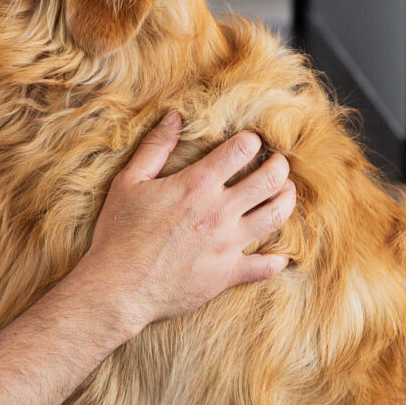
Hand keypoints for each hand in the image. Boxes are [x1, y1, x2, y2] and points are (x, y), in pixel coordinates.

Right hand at [79, 113, 295, 334]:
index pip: (241, 150)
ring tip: (284, 191)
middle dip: (280, 165)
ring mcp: (228, 244)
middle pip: (270, 179)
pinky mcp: (228, 274)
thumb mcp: (129, 181)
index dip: (251, 140)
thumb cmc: (119, 232)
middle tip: (277, 161)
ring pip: (276, 216)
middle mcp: (220, 211)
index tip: (251, 140)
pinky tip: (279, 255)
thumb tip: (175, 117)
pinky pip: (265, 266)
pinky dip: (275, 260)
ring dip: (286, 199)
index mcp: (197, 184)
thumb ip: (155, 147)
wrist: (119, 288)